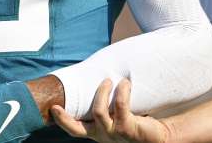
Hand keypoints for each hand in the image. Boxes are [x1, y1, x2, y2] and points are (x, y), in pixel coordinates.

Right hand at [52, 80, 171, 142]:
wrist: (158, 136)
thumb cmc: (137, 121)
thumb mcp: (118, 114)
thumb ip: (108, 103)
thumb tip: (102, 74)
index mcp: (97, 132)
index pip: (75, 129)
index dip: (62, 120)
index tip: (52, 108)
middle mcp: (102, 135)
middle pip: (78, 129)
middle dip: (67, 117)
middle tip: (60, 103)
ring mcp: (113, 134)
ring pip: (98, 111)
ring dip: (102, 92)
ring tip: (108, 80)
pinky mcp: (127, 129)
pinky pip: (120, 106)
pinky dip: (121, 91)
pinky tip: (126, 83)